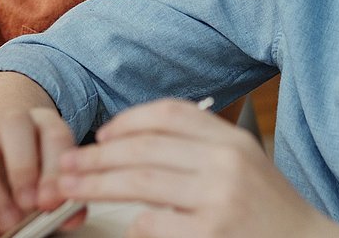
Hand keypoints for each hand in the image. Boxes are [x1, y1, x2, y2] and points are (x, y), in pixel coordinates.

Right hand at [0, 107, 85, 237]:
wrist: (6, 175)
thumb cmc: (38, 183)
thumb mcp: (55, 188)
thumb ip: (65, 200)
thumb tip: (73, 216)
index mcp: (45, 124)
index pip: (53, 134)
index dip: (54, 167)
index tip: (52, 201)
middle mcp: (10, 123)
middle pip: (13, 125)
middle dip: (22, 168)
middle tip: (28, 206)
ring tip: (6, 224)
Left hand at [49, 98, 338, 237]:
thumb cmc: (272, 217)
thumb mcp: (245, 167)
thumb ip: (200, 149)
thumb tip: (130, 144)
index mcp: (233, 141)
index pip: (169, 114)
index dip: (127, 121)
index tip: (102, 136)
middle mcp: (226, 163)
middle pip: (144, 146)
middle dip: (96, 156)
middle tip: (66, 166)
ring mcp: (218, 200)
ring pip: (139, 181)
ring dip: (96, 184)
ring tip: (69, 189)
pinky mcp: (209, 235)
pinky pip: (152, 223)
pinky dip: (135, 225)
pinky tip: (132, 226)